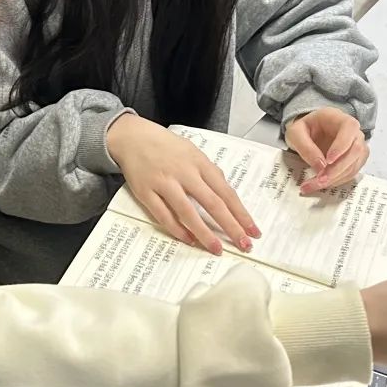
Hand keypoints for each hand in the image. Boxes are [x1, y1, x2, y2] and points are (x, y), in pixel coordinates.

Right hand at [107, 114, 258, 254]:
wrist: (133, 137)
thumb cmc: (166, 145)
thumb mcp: (193, 152)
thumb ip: (209, 172)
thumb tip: (225, 192)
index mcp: (199, 163)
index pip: (226, 192)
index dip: (241, 214)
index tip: (253, 230)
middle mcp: (184, 173)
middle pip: (213, 204)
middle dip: (231, 227)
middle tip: (244, 245)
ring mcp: (164, 183)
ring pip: (188, 212)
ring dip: (204, 233)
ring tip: (216, 248)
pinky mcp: (146, 192)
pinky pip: (163, 215)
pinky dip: (177, 229)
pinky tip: (188, 239)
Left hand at [285, 108, 368, 193]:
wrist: (308, 134)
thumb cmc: (303, 129)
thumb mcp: (295, 133)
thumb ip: (305, 147)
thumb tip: (320, 166)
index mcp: (338, 118)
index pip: (349, 128)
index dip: (341, 146)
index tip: (328, 161)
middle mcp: (353, 131)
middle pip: (355, 150)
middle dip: (337, 169)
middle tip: (320, 180)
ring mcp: (357, 146)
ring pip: (354, 164)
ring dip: (336, 178)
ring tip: (315, 185)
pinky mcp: (355, 160)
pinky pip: (352, 172)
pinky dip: (338, 181)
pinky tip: (322, 184)